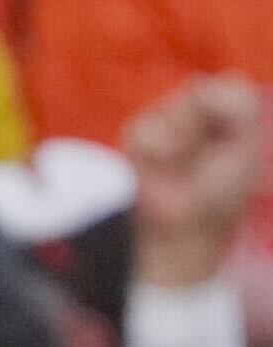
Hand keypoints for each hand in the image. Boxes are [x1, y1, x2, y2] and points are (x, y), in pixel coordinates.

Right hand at [129, 76, 264, 289]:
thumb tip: (197, 84)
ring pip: (168, 110)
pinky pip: (143, 129)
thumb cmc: (222, 190)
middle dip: (203, 127)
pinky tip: (159, 166)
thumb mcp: (246, 143)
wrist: (186, 227)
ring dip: (179, 142)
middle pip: (197, 93)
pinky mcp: (135, 137)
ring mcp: (164, 120)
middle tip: (205, 156)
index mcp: (228, 108)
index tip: (232, 138)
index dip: (227, 111)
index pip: (227, 85)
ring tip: (179, 167)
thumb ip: (237, 103)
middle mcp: (196, 109)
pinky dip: (154, 151)